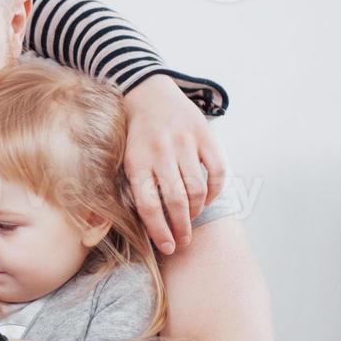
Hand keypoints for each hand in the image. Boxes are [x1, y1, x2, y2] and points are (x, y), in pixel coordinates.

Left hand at [122, 74, 227, 255]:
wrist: (148, 93)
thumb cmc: (134, 136)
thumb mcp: (122, 159)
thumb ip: (131, 188)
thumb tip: (142, 226)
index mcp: (137, 162)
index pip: (149, 205)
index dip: (159, 231)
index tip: (167, 247)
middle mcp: (161, 152)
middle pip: (176, 201)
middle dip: (181, 228)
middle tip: (183, 242)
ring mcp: (185, 143)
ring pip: (197, 189)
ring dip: (196, 211)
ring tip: (191, 219)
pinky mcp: (204, 135)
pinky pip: (218, 171)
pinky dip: (215, 191)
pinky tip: (207, 199)